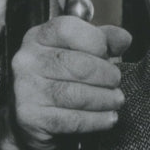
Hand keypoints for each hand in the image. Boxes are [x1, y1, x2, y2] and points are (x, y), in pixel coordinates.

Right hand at [10, 15, 132, 149]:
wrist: (32, 119)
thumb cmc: (59, 82)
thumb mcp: (79, 52)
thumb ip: (102, 40)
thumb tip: (123, 39)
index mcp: (38, 38)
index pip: (68, 29)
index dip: (96, 41)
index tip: (108, 54)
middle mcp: (27, 60)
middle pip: (77, 64)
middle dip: (106, 75)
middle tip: (116, 83)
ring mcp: (26, 89)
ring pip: (75, 94)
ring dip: (104, 99)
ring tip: (115, 101)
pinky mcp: (31, 117)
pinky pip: (72, 119)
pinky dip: (96, 120)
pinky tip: (108, 118)